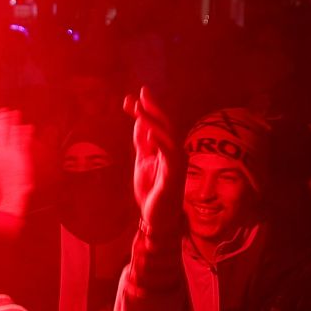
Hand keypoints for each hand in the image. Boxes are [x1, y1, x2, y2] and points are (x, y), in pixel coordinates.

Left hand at [124, 88, 178, 234]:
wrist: (156, 216)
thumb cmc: (152, 188)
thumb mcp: (143, 159)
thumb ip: (142, 141)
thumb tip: (140, 119)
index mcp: (167, 147)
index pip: (159, 123)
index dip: (148, 109)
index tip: (135, 96)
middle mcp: (175, 152)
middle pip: (166, 125)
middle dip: (152, 109)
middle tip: (140, 94)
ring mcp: (176, 163)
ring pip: (168, 136)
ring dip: (154, 122)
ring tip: (140, 110)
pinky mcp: (173, 175)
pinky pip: (169, 155)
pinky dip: (161, 143)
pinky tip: (150, 133)